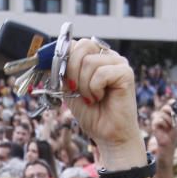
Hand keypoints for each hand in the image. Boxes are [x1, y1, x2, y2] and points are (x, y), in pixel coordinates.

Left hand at [64, 38, 142, 167]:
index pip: (75, 44)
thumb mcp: (69, 89)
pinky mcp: (126, 73)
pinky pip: (101, 74)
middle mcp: (107, 56)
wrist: (107, 134)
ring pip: (89, 62)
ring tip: (92, 98)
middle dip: (72, 71)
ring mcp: (118, 62)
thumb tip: (50, 58)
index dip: (64, 59)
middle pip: (82, 46)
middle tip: (76, 90)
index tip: (63, 80)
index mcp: (94, 57)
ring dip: (84, 86)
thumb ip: (63, 72)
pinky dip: (95, 89)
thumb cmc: (91, 112)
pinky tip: (101, 98)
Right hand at [150, 101, 176, 159]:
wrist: (168, 143)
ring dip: (168, 120)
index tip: (173, 102)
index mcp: (168, 115)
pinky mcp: (154, 125)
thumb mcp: (176, 123)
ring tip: (169, 127)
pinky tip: (164, 128)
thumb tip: (173, 107)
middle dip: (170, 111)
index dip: (171, 103)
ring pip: (162, 114)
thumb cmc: (173, 134)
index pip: (169, 106)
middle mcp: (162, 116)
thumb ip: (174, 114)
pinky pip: (159, 120)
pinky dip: (163, 124)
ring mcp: (157, 120)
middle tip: (173, 116)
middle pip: (165, 108)